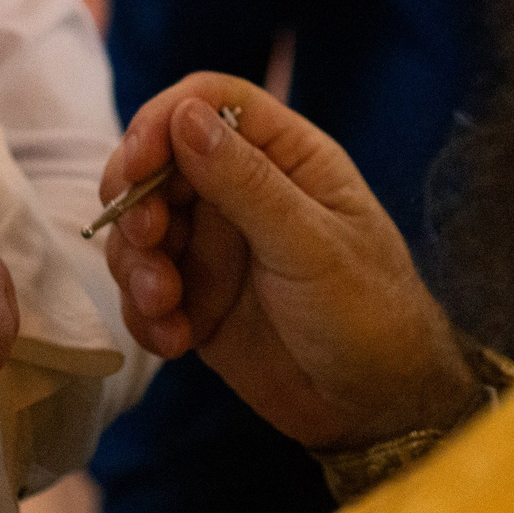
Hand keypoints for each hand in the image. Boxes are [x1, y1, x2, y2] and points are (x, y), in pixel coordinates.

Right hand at [103, 74, 480, 451]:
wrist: (378, 409)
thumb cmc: (372, 314)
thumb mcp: (311, 246)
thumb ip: (246, 183)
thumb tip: (185, 116)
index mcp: (286, 158)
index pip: (210, 103)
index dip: (161, 122)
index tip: (135, 166)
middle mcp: (243, 192)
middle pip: (159, 164)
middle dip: (138, 202)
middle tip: (147, 239)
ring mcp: (216, 246)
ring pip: (140, 229)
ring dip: (137, 264)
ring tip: (165, 304)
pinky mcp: (197, 298)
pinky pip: (144, 290)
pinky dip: (145, 313)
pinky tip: (176, 341)